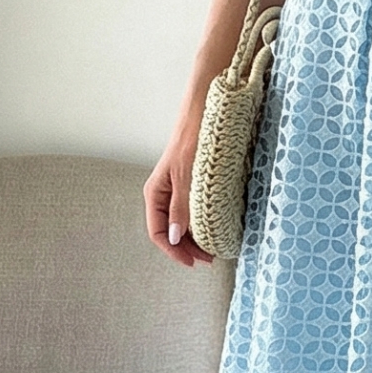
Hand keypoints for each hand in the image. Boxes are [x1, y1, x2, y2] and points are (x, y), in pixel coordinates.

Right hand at [145, 106, 214, 266]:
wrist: (205, 111)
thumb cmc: (193, 138)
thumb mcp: (187, 176)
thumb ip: (181, 206)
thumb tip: (176, 237)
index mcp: (156, 193)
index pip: (158, 232)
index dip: (174, 250)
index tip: (193, 262)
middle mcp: (164, 193)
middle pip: (171, 230)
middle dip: (188, 247)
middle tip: (210, 258)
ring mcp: (178, 189)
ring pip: (183, 222)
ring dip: (196, 237)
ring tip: (215, 247)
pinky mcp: (192, 184)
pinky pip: (193, 210)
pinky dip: (202, 222)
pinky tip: (215, 227)